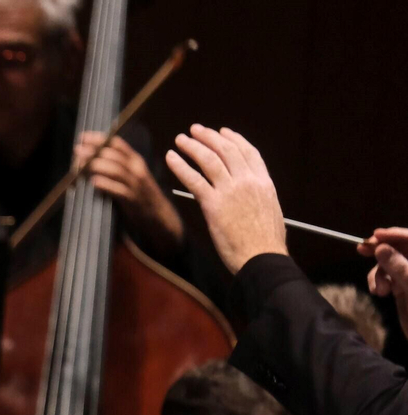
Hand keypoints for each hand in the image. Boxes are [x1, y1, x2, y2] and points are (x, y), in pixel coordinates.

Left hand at [76, 132, 183, 253]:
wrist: (159, 216)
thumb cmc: (140, 195)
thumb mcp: (131, 177)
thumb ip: (116, 168)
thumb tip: (90, 161)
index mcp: (135, 161)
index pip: (117, 144)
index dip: (99, 139)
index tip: (83, 137)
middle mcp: (137, 169)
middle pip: (114, 156)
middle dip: (94, 151)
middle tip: (77, 150)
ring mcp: (136, 184)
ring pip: (116, 170)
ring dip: (96, 166)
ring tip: (80, 164)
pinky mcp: (133, 200)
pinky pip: (119, 190)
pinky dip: (106, 185)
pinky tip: (94, 182)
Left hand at [165, 124, 287, 272]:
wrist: (262, 257)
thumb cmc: (265, 243)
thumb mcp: (270, 212)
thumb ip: (258, 197)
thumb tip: (251, 196)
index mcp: (264, 182)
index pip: (248, 152)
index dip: (234, 139)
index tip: (222, 131)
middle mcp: (248, 182)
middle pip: (227, 150)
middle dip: (209, 137)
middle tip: (195, 130)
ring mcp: (230, 191)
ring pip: (209, 160)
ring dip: (192, 146)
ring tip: (180, 139)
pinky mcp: (213, 205)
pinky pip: (193, 179)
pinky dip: (180, 166)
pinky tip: (171, 158)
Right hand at [360, 227, 407, 337]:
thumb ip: (398, 265)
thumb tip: (380, 248)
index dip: (394, 235)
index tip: (376, 235)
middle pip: (398, 248)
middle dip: (381, 250)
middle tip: (361, 248)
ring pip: (388, 263)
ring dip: (378, 273)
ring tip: (378, 289)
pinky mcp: (401, 287)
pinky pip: (385, 277)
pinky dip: (377, 282)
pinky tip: (379, 293)